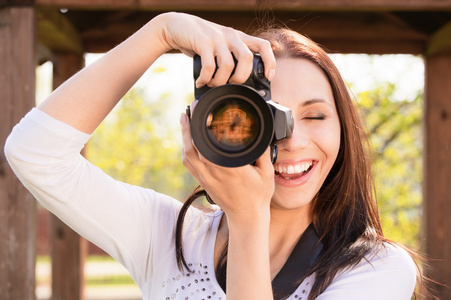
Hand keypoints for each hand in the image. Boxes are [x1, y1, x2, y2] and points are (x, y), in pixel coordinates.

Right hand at [156, 12, 275, 87]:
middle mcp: (231, 36)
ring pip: (228, 66)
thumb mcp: (221, 46)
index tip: (268, 77)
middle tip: (230, 84)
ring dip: (219, 81)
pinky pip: (209, 67)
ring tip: (211, 84)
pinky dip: (205, 79)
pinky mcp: (203, 41)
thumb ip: (231, 57)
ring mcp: (217, 38)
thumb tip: (240, 82)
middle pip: (247, 59)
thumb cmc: (200, 41)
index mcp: (239, 38)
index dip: (269, 62)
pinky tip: (201, 82)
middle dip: (240, 78)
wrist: (176, 26)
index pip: (263, 46)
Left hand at [180, 112, 274, 220]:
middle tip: (189, 109)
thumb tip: (260, 135)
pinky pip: (188, 165)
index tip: (200, 112)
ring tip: (184, 120)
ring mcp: (206, 179)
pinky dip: (185, 151)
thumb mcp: (267, 172)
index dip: (200, 127)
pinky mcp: (203, 183)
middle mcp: (214, 173)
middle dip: (188, 126)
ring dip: (183, 136)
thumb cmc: (258, 196)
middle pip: (193, 147)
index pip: (210, 144)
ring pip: (187, 155)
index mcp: (230, 168)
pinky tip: (186, 141)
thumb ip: (262, 152)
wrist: (247, 217)